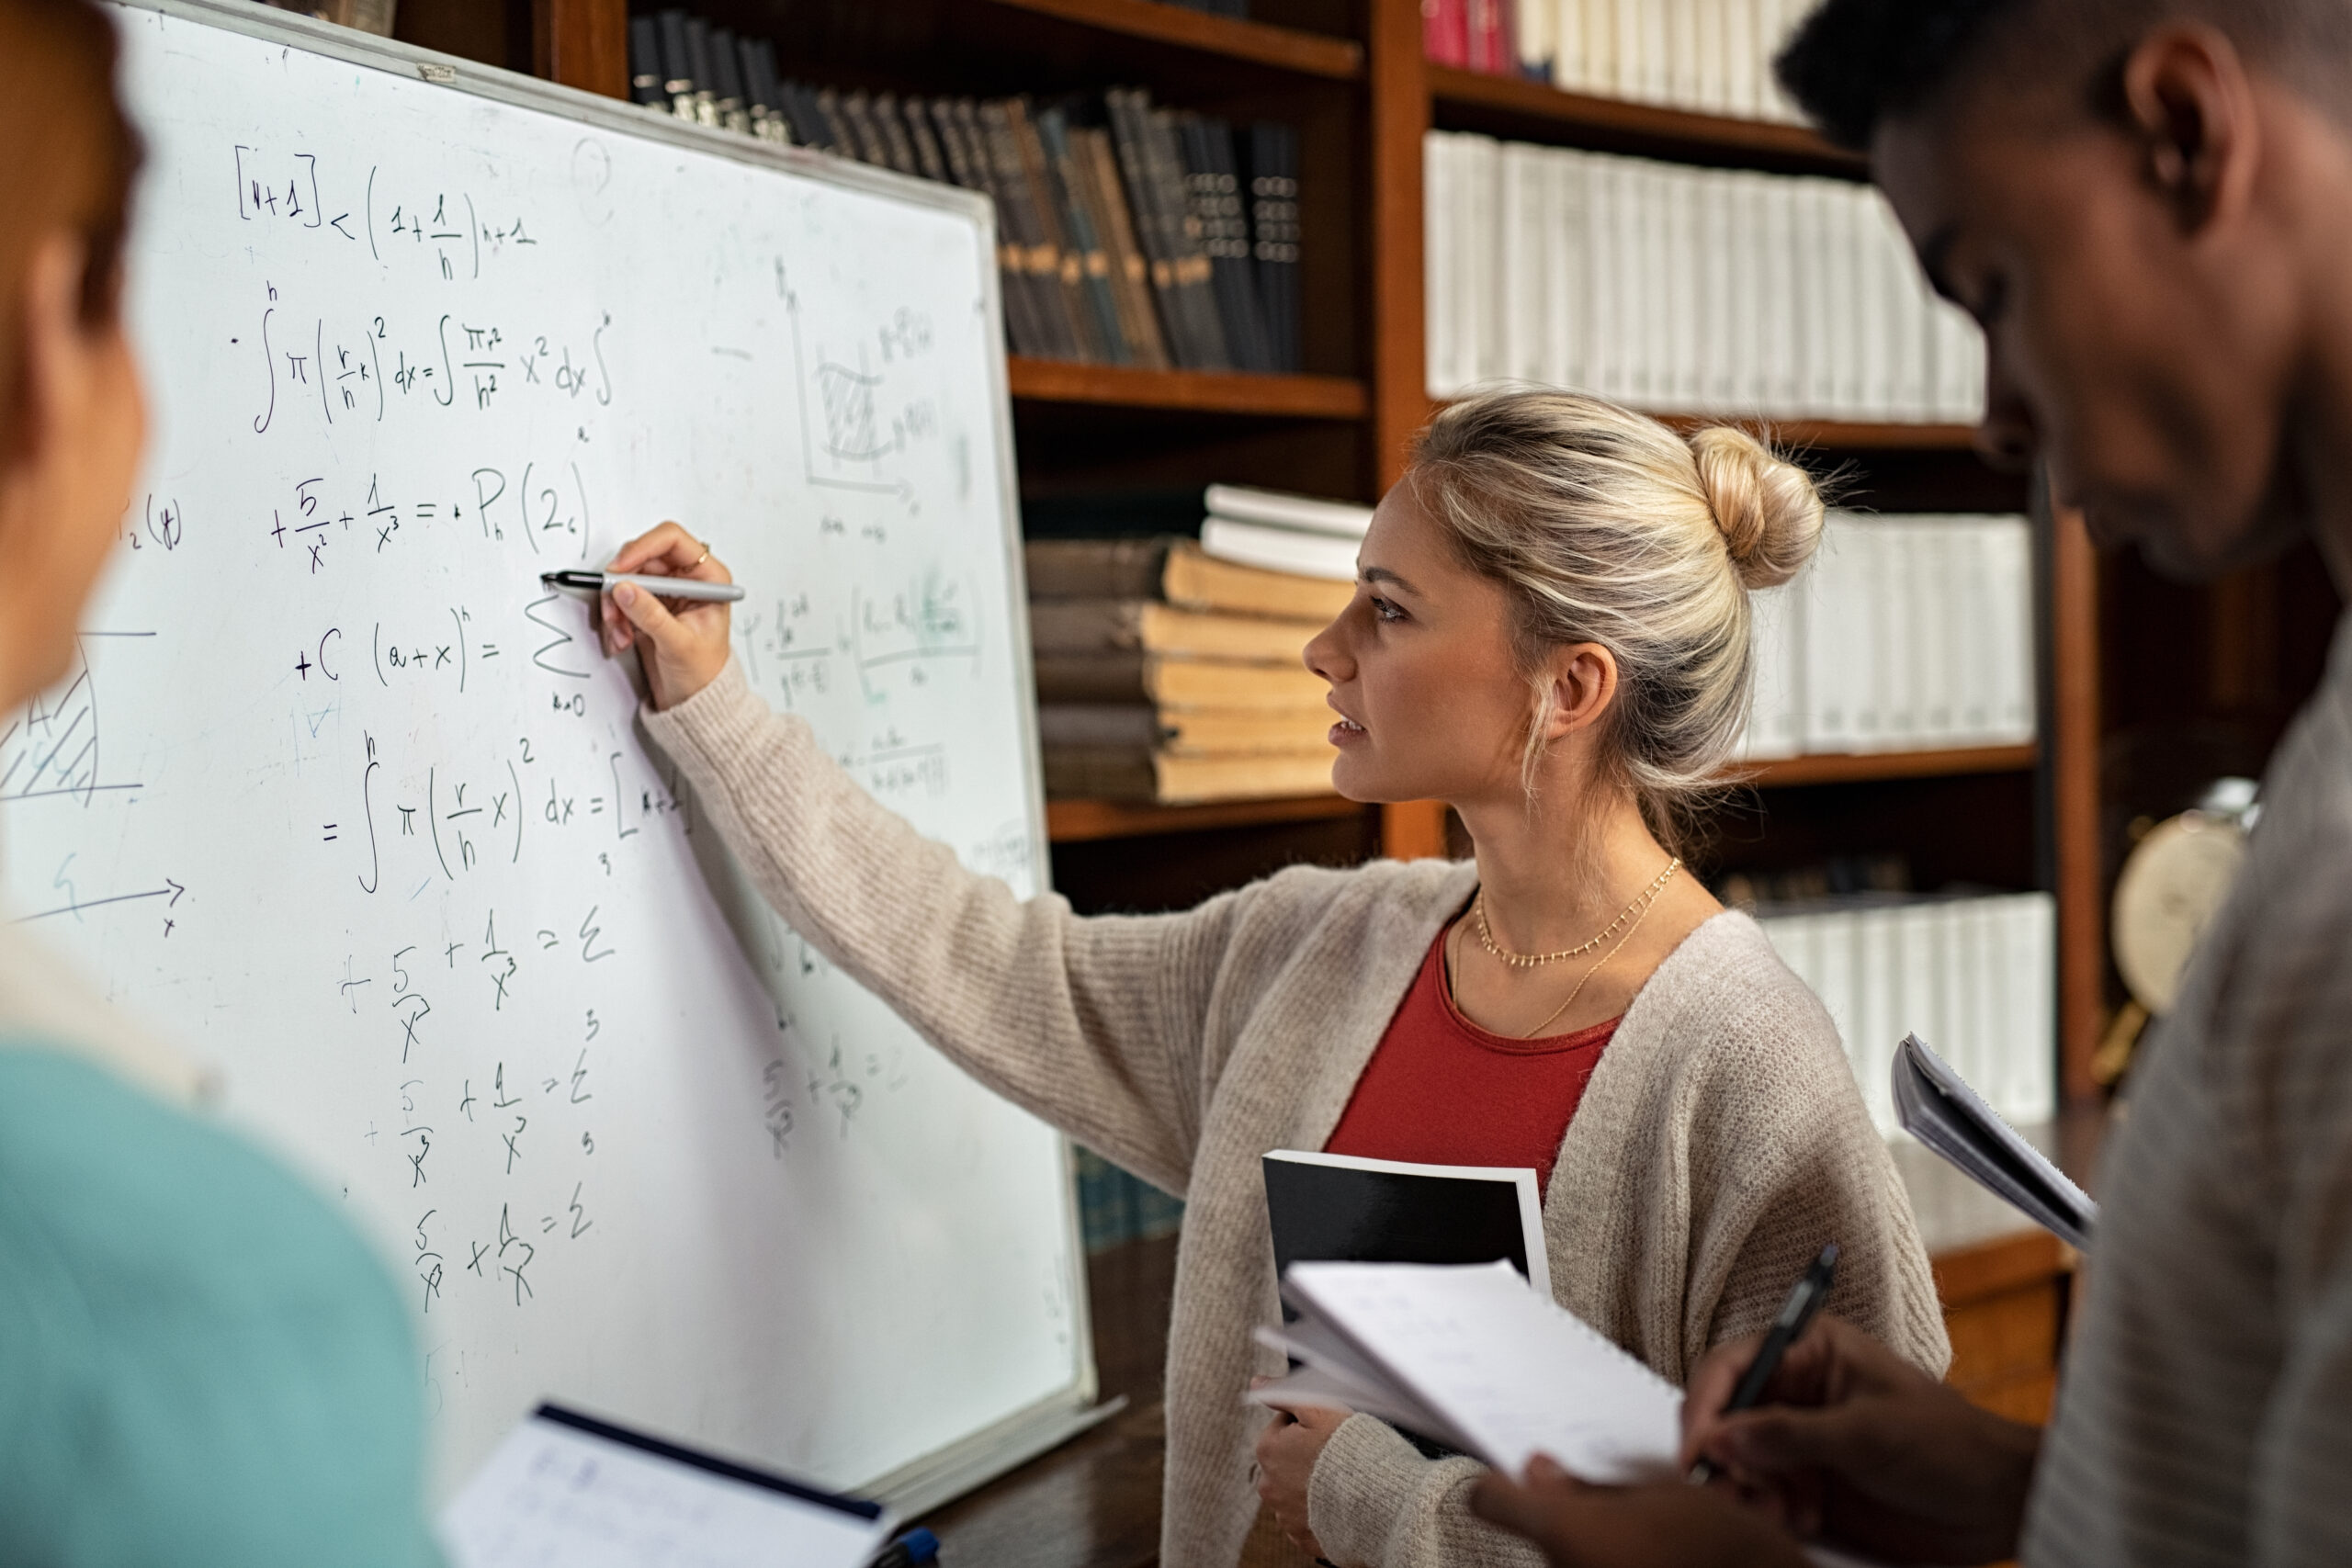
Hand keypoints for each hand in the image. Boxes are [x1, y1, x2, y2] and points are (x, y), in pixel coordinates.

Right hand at [597, 521, 732, 710]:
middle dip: (621, 585)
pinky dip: (615, 617)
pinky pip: (620, 598)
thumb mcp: (679, 644)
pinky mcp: (648, 605)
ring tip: (620, 634)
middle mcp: (687, 578)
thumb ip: (651, 615)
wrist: (695, 699)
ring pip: (626, 578)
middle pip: (641, 557)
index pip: (672, 540)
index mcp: (708, 578)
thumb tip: (625, 589)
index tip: (620, 570)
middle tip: (613, 611)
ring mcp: (666, 591)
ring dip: (615, 605)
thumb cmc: (703, 672)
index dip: (642, 547)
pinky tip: (621, 639)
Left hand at [1252, 1388, 1347, 1561]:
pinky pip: (1307, 1517)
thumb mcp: (1319, 1407)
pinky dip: (1319, 1510)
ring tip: (1340, 1480)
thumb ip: (1284, 1393)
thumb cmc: (1350, 1451)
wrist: (1378, 1501)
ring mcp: (1285, 1514)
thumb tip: (1258, 1382)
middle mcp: (1269, 1484)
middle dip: (1307, 1455)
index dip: (1311, 1423)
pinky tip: (1338, 1502)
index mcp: (1268, 1449)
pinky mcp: (1302, 1536)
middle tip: (1337, 1455)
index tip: (1329, 1431)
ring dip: (1312, 1484)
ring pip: (1296, 1489)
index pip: (1285, 1425)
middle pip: (1288, 1459)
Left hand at [1471, 1456, 1810, 1567]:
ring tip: (1641, 1541)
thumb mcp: (1658, 1492)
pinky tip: (1644, 1558)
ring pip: (1561, 1560)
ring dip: (1586, 1549)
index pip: (1492, 1500)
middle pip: (1535, 1534)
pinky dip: (1604, 1565)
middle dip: (1561, 1519)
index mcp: (1568, 1531)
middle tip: (1607, 1511)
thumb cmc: (1719, 1545)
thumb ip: (1588, 1484)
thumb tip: (1540, 1470)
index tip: (1506, 1480)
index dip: (1499, 1485)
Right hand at [1682, 1315, 2041, 1564]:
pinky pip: (1766, 1493)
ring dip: (1748, 1489)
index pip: (1734, 1366)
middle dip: (1726, 1456)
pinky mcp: (1813, 1482)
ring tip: (1778, 1513)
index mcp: (1812, 1352)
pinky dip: (1770, 1510)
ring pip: (1741, 1460)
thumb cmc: (1948, 1445)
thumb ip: (1790, 1435)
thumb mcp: (1866, 1434)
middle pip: (1728, 1415)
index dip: (1706, 1405)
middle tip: (1737, 1492)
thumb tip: (1722, 1437)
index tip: (1697, 1449)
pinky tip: (1800, 1520)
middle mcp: (1799, 1391)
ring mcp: (1804, 1439)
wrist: (2000, 1502)